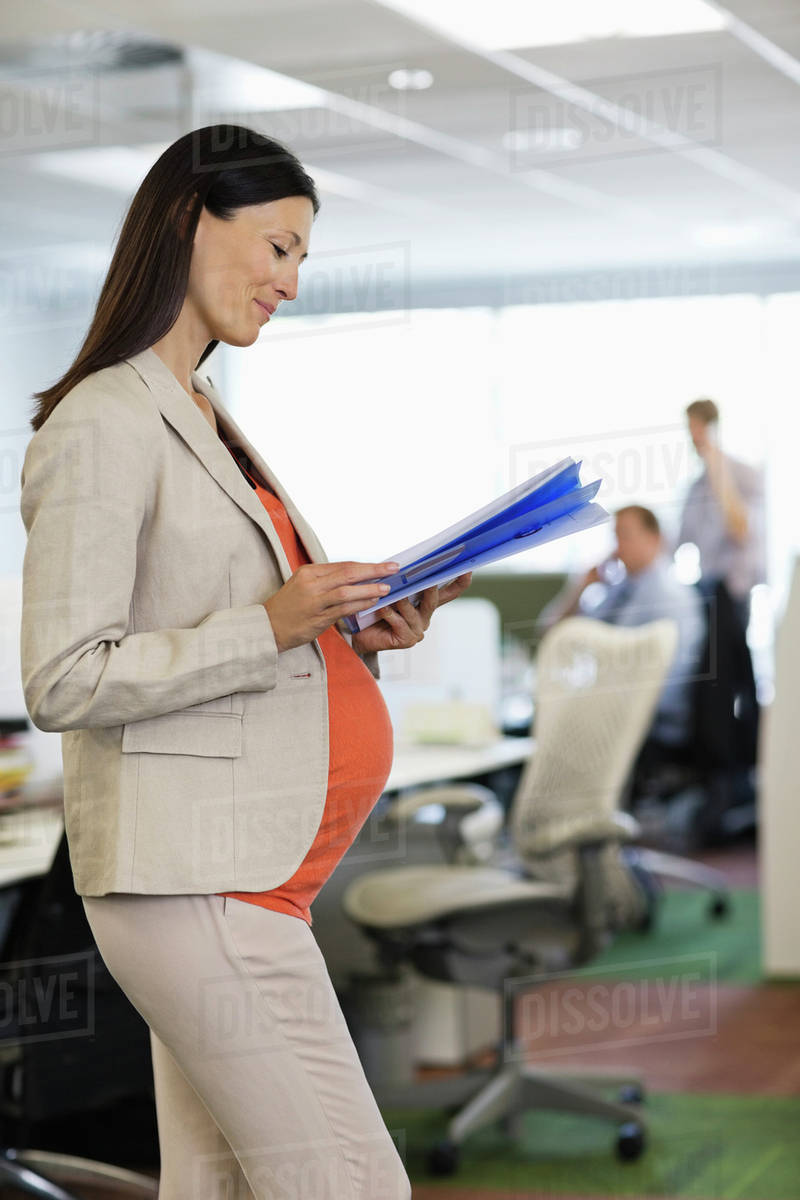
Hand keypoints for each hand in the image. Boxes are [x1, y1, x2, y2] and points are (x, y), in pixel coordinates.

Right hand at [264, 560, 397, 651]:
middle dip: (374, 570)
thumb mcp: (304, 586)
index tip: (384, 565)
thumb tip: (354, 577)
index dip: (366, 565)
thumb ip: (327, 581)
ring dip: (370, 588)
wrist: (267, 628)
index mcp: (309, 572)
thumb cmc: (288, 608)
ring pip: (348, 590)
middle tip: (393, 569)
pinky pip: (343, 609)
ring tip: (387, 588)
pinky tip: (372, 602)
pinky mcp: (317, 618)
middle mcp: (312, 583)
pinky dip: (360, 604)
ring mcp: (314, 601)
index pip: (343, 565)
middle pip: (348, 572)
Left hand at [351, 571, 472, 653]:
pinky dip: (389, 614)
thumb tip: (406, 562)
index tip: (466, 567)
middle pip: (434, 600)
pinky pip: (399, 623)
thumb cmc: (376, 611)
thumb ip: (403, 581)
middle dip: (431, 586)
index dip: (460, 581)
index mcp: (426, 604)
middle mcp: (425, 617)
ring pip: (413, 611)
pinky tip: (382, 608)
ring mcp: (417, 630)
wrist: (362, 635)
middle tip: (429, 575)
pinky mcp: (406, 640)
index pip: (449, 591)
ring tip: (394, 592)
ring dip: (402, 601)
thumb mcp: (392, 592)